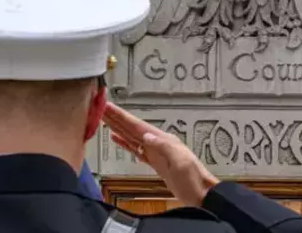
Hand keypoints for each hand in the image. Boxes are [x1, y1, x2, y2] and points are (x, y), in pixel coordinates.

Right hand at [102, 102, 218, 206]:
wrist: (201, 193)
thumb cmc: (194, 178)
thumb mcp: (180, 160)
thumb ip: (163, 146)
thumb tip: (146, 135)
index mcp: (163, 140)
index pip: (137, 125)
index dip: (122, 116)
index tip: (108, 107)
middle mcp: (158, 143)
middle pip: (132, 128)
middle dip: (116, 118)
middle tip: (101, 108)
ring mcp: (155, 152)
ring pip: (131, 136)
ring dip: (118, 128)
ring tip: (105, 119)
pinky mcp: (154, 162)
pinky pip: (135, 149)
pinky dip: (125, 143)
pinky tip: (117, 139)